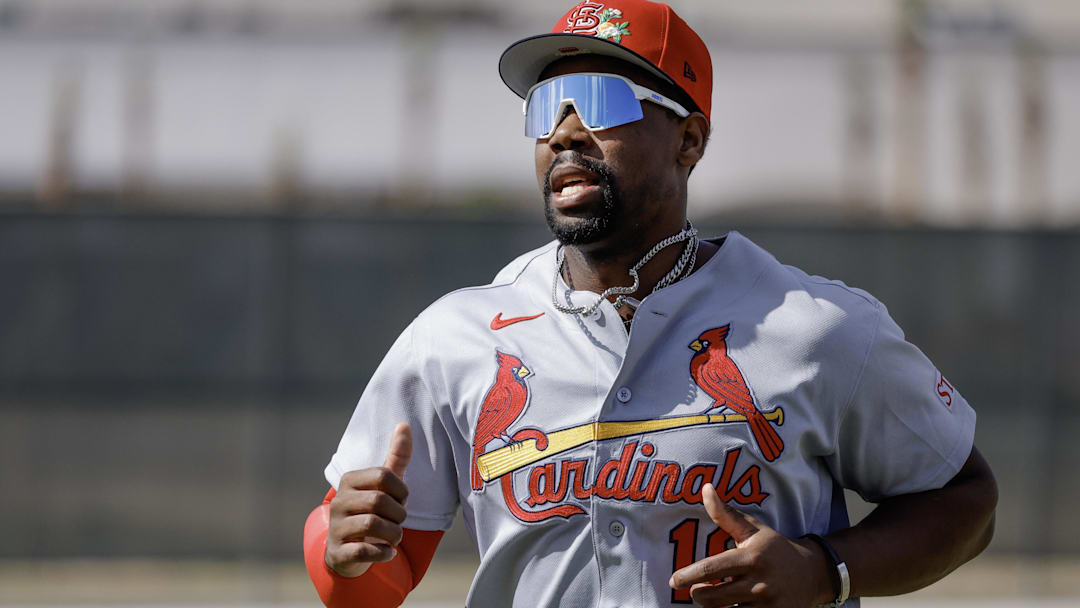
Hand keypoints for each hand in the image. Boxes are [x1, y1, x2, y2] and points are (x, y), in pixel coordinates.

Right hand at [325, 423, 411, 577]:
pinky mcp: (338, 552)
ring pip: (372, 525)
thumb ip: (396, 457)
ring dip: (394, 534)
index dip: (401, 490)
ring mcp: (336, 528)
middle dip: (399, 514)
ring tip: (395, 537)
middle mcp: (338, 502)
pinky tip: (388, 552)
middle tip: (399, 522)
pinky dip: (382, 552)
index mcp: (349, 481)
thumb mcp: (384, 485)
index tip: (402, 501)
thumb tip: (405, 424)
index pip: (383, 476)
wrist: (347, 550)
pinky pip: (363, 551)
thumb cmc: (370, 510)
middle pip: (379, 500)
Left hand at [669, 482, 833, 606]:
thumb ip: (726, 514)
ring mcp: (767, 605)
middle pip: (713, 597)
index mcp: (751, 558)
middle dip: (697, 594)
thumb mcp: (753, 529)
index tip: (674, 580)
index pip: (712, 569)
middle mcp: (759, 583)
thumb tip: (706, 488)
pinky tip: (730, 605)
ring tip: (713, 597)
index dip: (688, 576)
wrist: (812, 573)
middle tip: (695, 589)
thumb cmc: (775, 549)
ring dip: (713, 607)